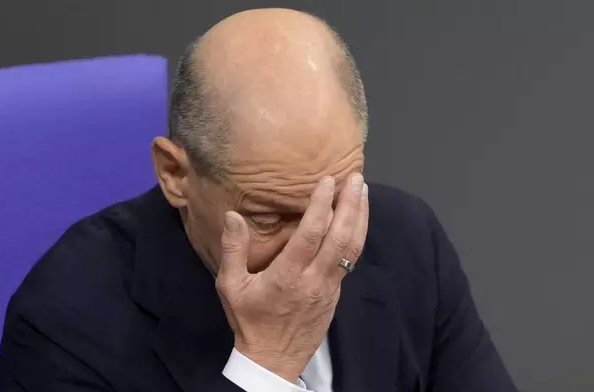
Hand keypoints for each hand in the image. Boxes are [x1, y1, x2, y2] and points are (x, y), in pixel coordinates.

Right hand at [216, 174, 368, 382]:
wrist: (274, 359)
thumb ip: (232, 250)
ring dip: (360, 217)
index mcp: (287, 275)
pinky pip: (351, 259)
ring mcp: (330, 287)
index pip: (310, 234)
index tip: (327, 180)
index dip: (321, 205)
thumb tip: (233, 216)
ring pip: (352, 248)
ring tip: (363, 191)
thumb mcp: (230, 286)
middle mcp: (314, 279)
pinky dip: (357, 235)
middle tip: (355, 178)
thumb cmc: (250, 320)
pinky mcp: (336, 293)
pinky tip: (358, 219)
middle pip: (340, 237)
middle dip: (350, 204)